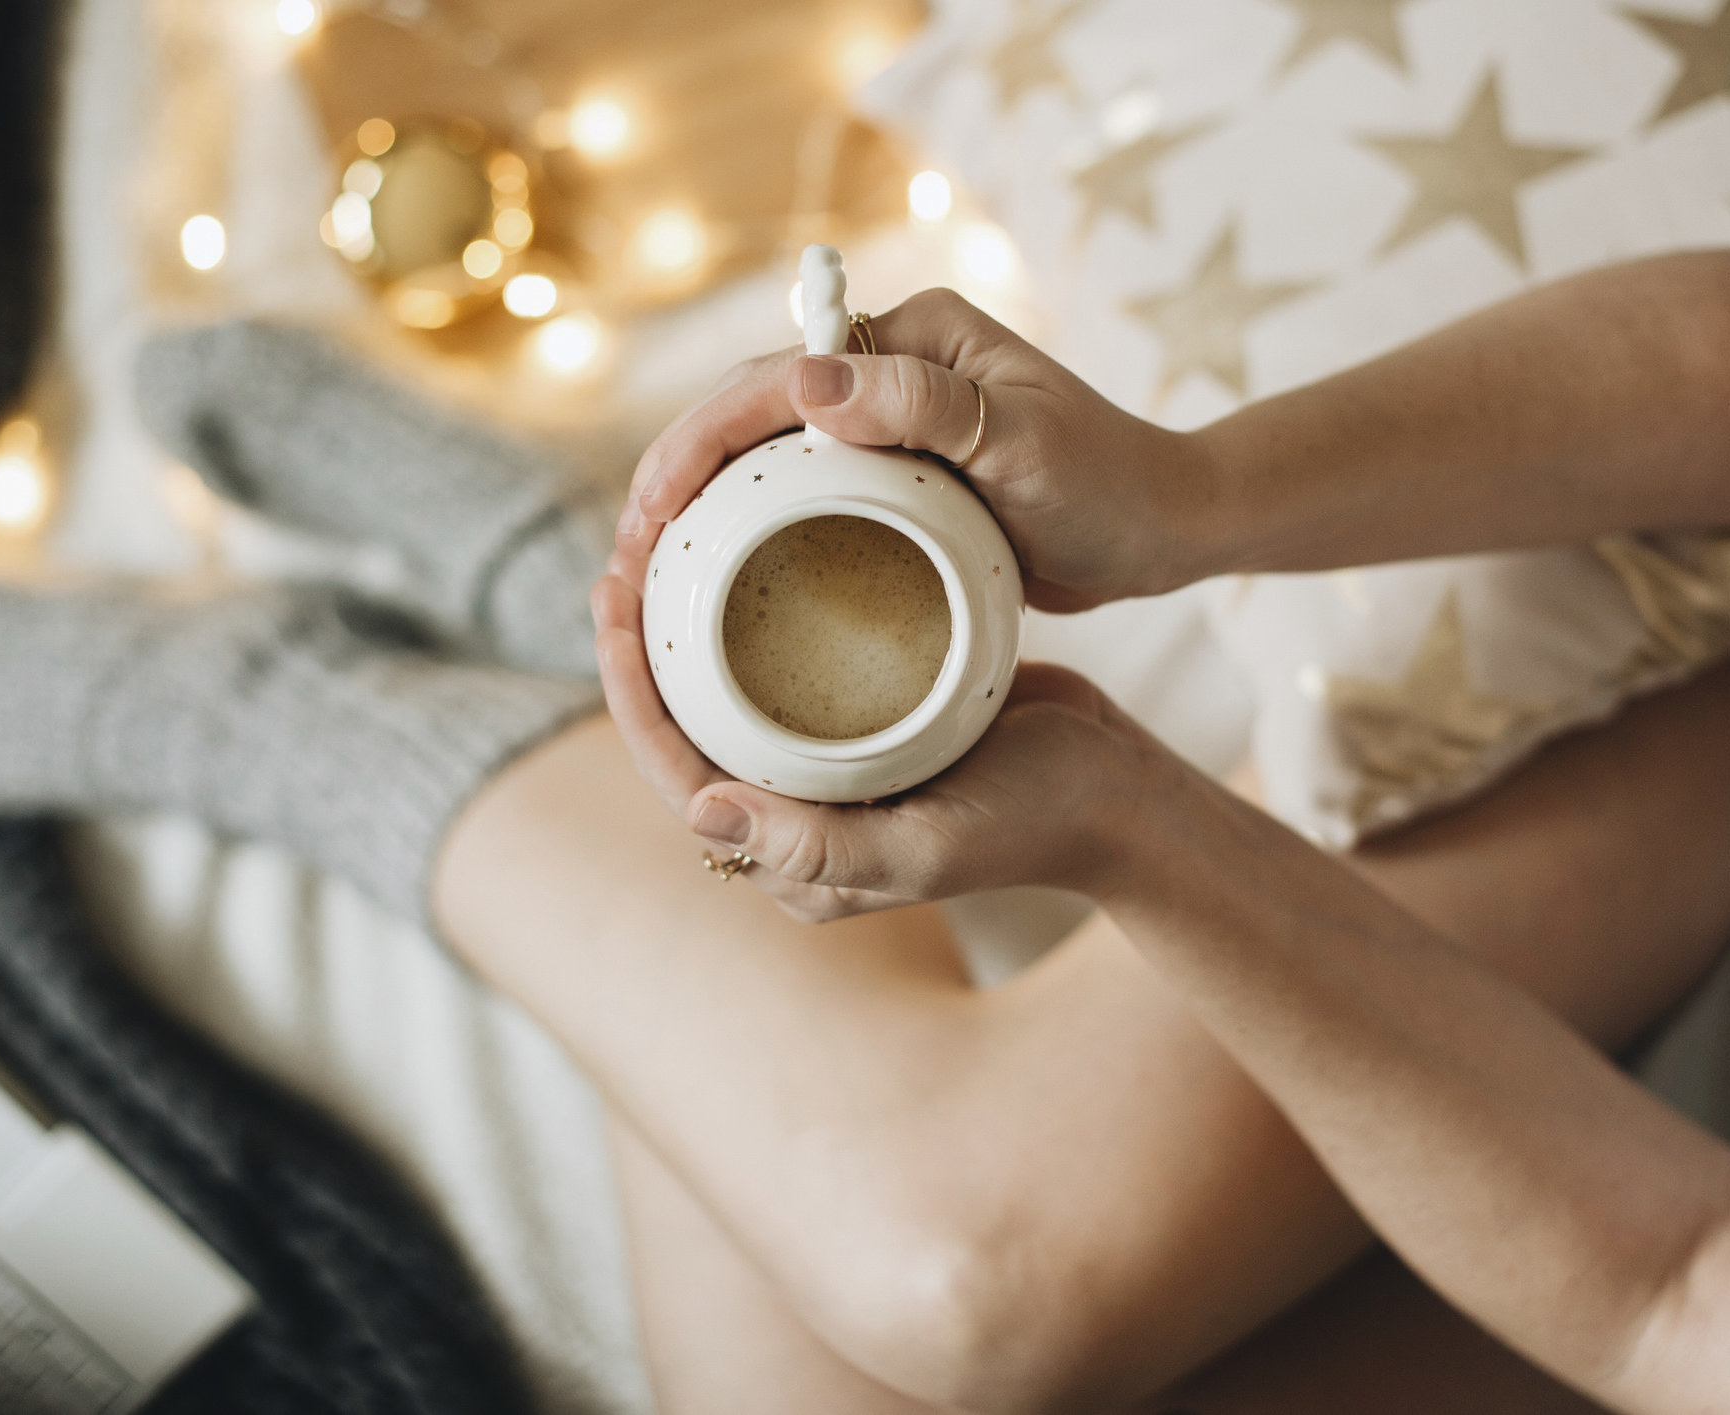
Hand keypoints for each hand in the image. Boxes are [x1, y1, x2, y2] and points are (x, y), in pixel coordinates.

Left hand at [591, 573, 1154, 921]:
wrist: (1117, 794)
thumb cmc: (1034, 822)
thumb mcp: (931, 846)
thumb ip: (821, 849)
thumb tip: (703, 815)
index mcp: (790, 862)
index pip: (678, 777)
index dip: (630, 694)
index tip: (611, 605)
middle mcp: (792, 820)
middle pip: (686, 729)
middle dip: (640, 648)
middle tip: (621, 555)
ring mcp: (824, 771)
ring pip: (723, 693)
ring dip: (682, 624)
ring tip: (659, 542)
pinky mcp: (858, 724)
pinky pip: (778, 666)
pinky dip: (748, 610)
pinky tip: (738, 547)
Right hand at [610, 288, 1219, 610]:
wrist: (1166, 530)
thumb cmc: (1108, 484)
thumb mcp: (1022, 444)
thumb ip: (922, 407)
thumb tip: (804, 385)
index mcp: (910, 338)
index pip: (775, 379)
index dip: (697, 441)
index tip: (650, 510)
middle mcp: (889, 371)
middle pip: (751, 416)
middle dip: (677, 479)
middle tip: (626, 561)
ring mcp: (887, 427)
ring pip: (766, 464)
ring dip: (702, 513)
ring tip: (648, 582)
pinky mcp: (894, 482)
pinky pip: (804, 505)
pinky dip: (753, 539)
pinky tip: (717, 591)